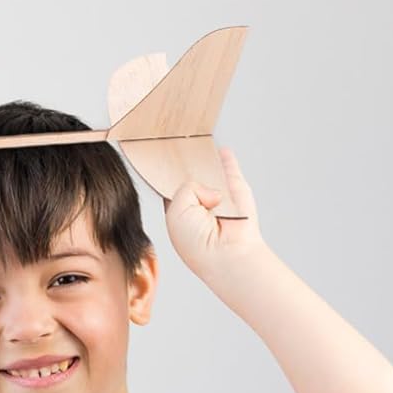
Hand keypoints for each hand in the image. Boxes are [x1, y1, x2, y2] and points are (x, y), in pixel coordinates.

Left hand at [162, 147, 267, 286]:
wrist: (227, 253)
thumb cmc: (197, 242)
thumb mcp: (176, 210)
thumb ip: (185, 188)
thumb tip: (210, 188)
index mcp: (177, 211)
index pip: (168, 186)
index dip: (162, 172)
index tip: (156, 155)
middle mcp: (198, 203)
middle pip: (188, 176)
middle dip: (181, 162)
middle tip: (174, 141)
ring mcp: (217, 196)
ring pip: (208, 172)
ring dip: (203, 158)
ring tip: (194, 138)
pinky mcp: (236, 191)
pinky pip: (230, 170)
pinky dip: (227, 160)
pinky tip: (220, 150)